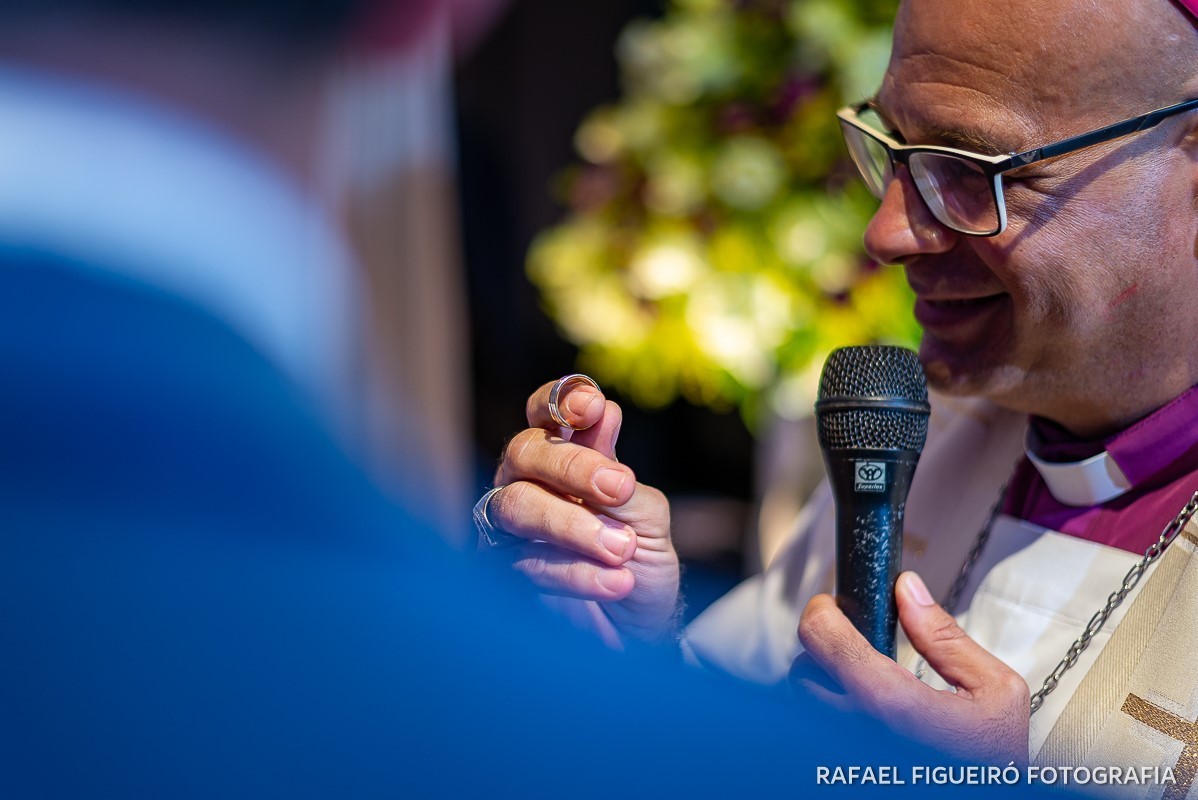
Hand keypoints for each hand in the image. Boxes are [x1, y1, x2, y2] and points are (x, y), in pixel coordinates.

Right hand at [485, 378, 679, 646]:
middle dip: (571, 465)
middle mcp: (529, 483)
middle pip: (524, 451)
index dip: (560, 400)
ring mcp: (511, 529)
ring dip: (573, 524)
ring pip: (516, 505)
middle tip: (619, 487)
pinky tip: (616, 582)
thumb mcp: (646, 514)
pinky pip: (526, 561)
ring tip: (622, 550)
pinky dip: (576, 572)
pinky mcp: (505, 572)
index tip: (592, 406)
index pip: (546, 412)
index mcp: (564, 458)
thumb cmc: (640, 563)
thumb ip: (617, 470)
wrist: (639, 632)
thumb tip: (604, 412)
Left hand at [790, 571, 1028, 765]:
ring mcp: (850, 754)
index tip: (832, 607)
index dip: (822, 615)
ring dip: (824, 682)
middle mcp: (860, 733)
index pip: (824, 643)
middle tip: (850, 640)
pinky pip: (821, 730)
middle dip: (821, 650)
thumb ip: (946, 637)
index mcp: (894, 706)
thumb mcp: (996, 690)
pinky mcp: (848, 769)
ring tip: (861, 676)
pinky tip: (865, 709)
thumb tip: (909, 591)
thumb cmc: (995, 763)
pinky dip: (833, 712)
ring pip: (807, 704)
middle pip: (803, 674)